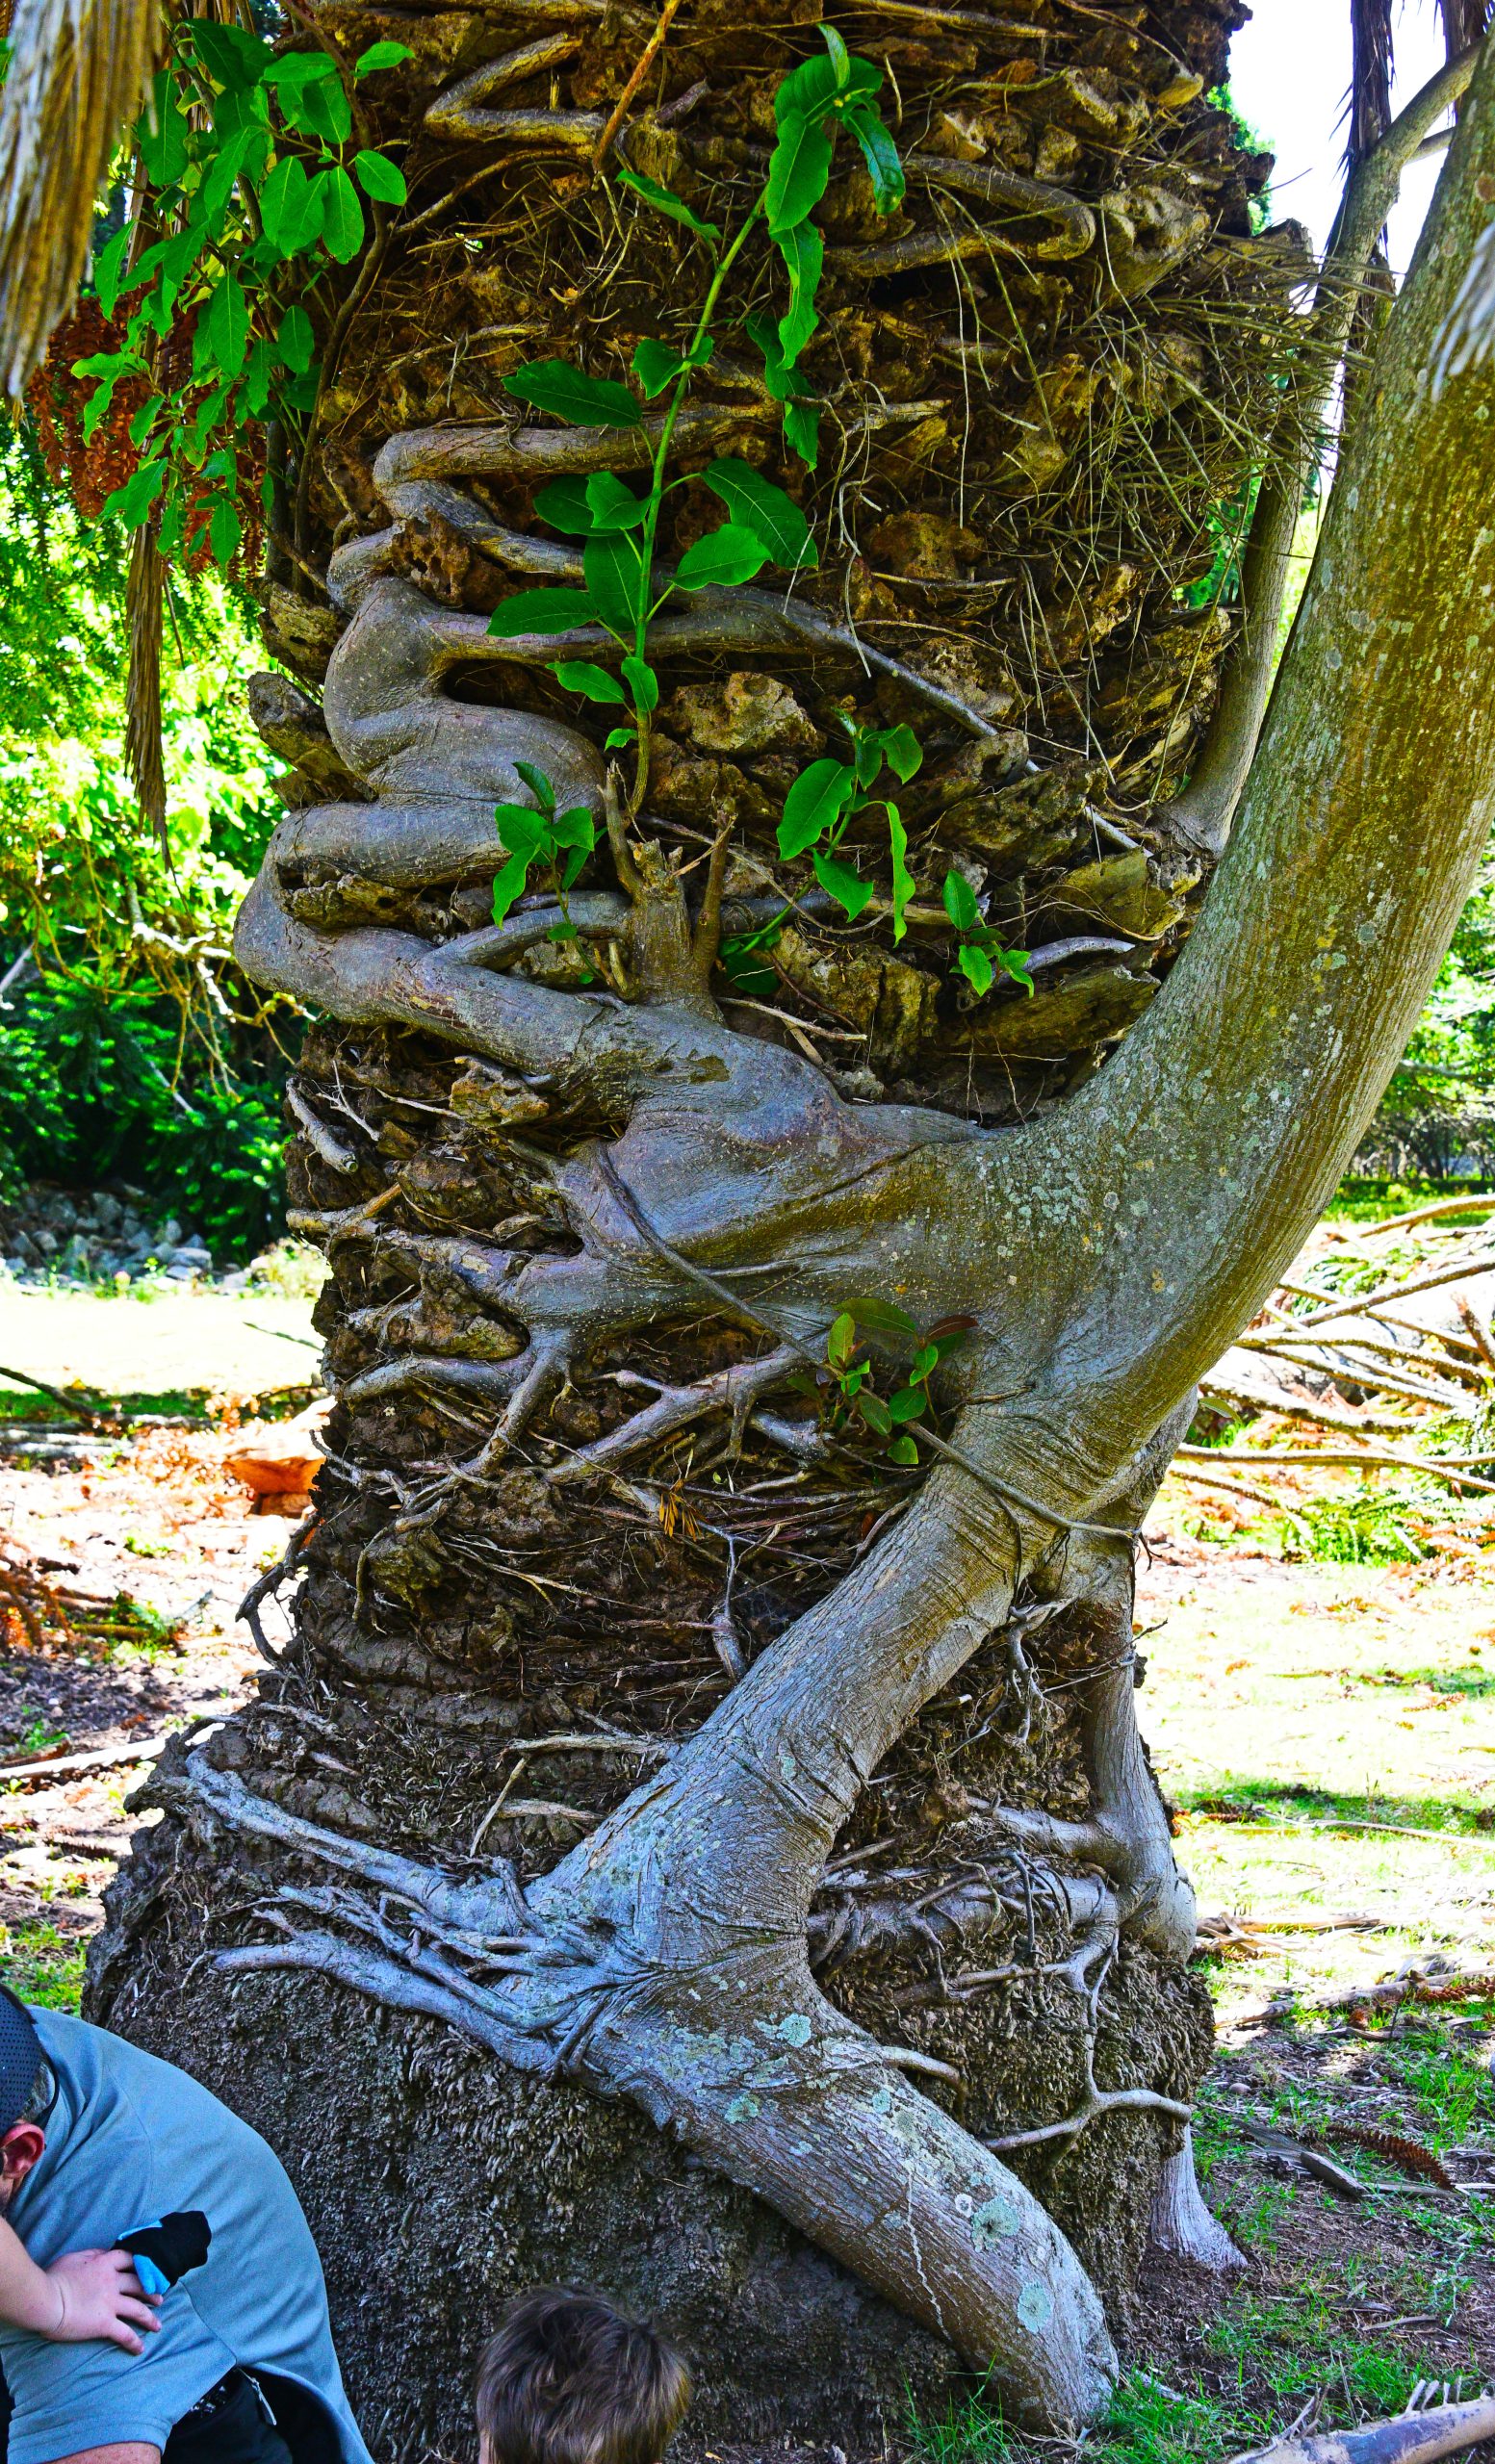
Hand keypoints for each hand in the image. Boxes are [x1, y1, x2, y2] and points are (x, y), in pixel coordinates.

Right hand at [45, 2249, 162, 2351]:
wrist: (46, 2300)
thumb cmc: (54, 2278)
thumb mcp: (74, 2258)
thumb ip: (92, 2255)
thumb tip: (103, 2255)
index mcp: (105, 2264)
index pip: (130, 2259)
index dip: (141, 2264)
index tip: (148, 2271)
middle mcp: (112, 2282)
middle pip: (139, 2285)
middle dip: (151, 2292)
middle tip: (159, 2299)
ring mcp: (110, 2303)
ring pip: (138, 2310)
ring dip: (150, 2318)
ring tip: (157, 2325)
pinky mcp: (105, 2324)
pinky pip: (125, 2334)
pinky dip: (134, 2342)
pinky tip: (140, 2348)